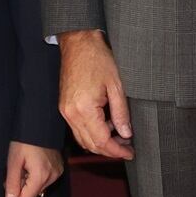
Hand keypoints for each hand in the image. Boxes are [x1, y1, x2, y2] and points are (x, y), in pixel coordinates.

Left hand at [5, 143, 64, 196]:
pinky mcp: (59, 168)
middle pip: (33, 194)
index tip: (13, 179)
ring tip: (28, 164)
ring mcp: (57, 172)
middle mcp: (52, 177)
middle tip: (19, 169)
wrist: (39, 126)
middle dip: (23, 185)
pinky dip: (38, 175)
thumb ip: (12, 183)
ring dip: (30, 180)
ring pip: (39, 188)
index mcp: (40, 176)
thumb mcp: (13, 162)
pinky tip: (35, 163)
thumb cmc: (25, 141)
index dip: (15, 192)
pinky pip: (46, 180)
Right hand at [59, 30, 133, 159]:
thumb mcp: (116, 86)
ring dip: (101, 142)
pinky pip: (78, 128)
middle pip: (90, 144)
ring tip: (120, 136)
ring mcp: (65, 111)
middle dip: (110, 150)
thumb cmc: (98, 59)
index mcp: (84, 109)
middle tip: (128, 147)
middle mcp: (71, 114)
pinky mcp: (64, 107)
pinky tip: (107, 125)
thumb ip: (121, 113)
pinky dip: (92, 132)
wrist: (79, 43)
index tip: (130, 153)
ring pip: (83, 139)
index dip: (117, 150)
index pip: (101, 141)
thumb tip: (126, 134)